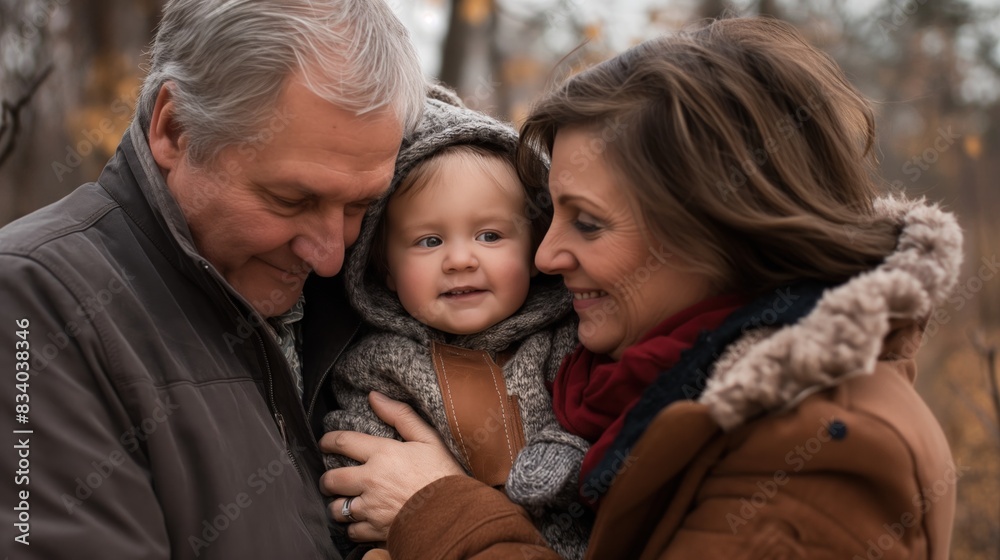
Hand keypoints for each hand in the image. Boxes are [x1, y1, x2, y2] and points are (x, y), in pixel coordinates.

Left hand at [319, 391, 464, 541]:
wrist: (455, 514)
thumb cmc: (444, 474)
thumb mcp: (428, 439)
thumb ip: (400, 415)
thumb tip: (374, 396)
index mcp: (383, 454)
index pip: (342, 442)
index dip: (328, 441)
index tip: (325, 443)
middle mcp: (371, 480)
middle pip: (331, 479)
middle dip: (327, 479)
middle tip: (332, 479)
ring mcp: (371, 507)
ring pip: (337, 509)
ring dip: (339, 505)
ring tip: (346, 502)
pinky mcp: (375, 529)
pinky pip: (351, 530)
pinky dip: (353, 527)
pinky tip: (362, 520)